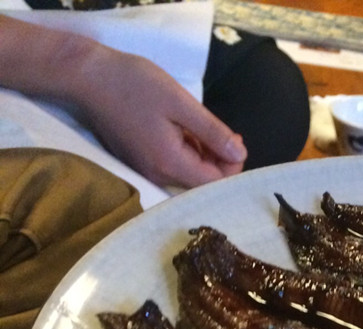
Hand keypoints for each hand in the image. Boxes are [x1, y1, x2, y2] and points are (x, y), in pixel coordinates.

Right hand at [77, 48, 247, 187]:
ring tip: (198, 124)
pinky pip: (173, 165)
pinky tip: (182, 128)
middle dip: (218, 159)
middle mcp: (158, 176)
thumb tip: (239, 154)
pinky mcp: (140, 162)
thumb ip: (212, 132)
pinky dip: (185, 150)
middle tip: (219, 128)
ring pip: (189, 173)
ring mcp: (147, 171)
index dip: (231, 165)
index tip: (234, 139)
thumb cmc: (133, 84)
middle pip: (203, 181)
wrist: (87, 77)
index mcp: (170, 164)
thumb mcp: (180, 103)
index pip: (214, 183)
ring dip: (202, 153)